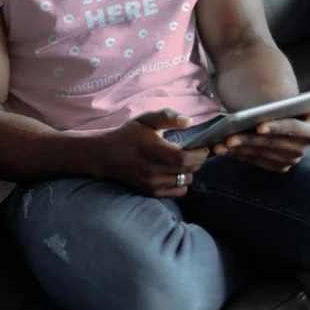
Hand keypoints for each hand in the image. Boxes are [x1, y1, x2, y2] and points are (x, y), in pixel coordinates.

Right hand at [90, 108, 208, 197]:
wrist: (106, 156)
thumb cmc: (128, 135)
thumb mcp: (146, 120)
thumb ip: (167, 117)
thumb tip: (189, 122)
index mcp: (154, 149)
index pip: (185, 158)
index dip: (200, 154)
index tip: (202, 147)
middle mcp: (154, 169)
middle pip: (188, 170)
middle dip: (197, 161)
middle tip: (194, 152)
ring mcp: (152, 183)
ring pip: (185, 181)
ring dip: (189, 172)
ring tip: (183, 163)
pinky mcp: (151, 192)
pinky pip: (177, 192)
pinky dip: (181, 183)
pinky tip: (175, 173)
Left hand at [213, 107, 309, 172]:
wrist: (283, 114)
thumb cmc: (291, 104)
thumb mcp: (304, 98)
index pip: (294, 128)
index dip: (277, 127)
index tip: (259, 125)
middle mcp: (303, 147)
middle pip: (273, 144)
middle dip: (250, 141)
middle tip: (229, 136)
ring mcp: (289, 158)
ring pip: (261, 154)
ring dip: (239, 150)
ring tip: (220, 144)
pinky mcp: (276, 165)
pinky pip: (255, 161)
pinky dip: (237, 155)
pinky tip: (222, 150)